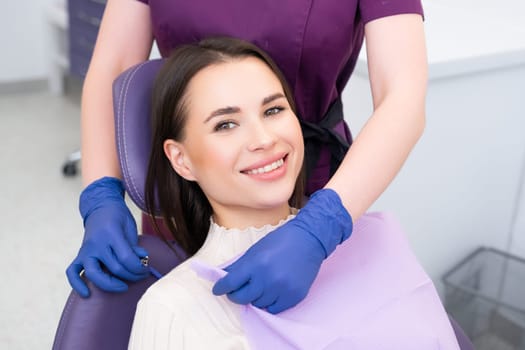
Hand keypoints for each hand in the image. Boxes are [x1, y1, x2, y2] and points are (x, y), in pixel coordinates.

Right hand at [66, 177, 148, 296]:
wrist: (101, 208)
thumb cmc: (119, 219)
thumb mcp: (130, 228)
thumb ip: (133, 246)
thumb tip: (140, 262)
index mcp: (111, 233)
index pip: (126, 258)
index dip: (139, 267)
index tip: (146, 269)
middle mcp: (97, 243)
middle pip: (114, 268)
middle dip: (131, 276)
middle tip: (140, 276)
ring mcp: (86, 250)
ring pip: (93, 273)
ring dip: (110, 284)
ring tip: (123, 287)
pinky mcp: (79, 255)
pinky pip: (72, 271)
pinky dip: (77, 284)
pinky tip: (86, 294)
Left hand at [212, 189, 352, 313]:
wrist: (310, 240)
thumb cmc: (281, 241)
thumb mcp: (256, 250)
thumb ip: (238, 265)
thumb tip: (222, 276)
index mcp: (256, 263)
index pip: (230, 282)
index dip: (221, 287)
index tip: (218, 289)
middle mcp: (268, 278)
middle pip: (242, 298)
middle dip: (235, 295)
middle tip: (236, 290)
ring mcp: (282, 289)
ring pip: (258, 304)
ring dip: (254, 297)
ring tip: (259, 286)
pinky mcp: (294, 297)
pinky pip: (274, 309)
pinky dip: (269, 303)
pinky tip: (270, 292)